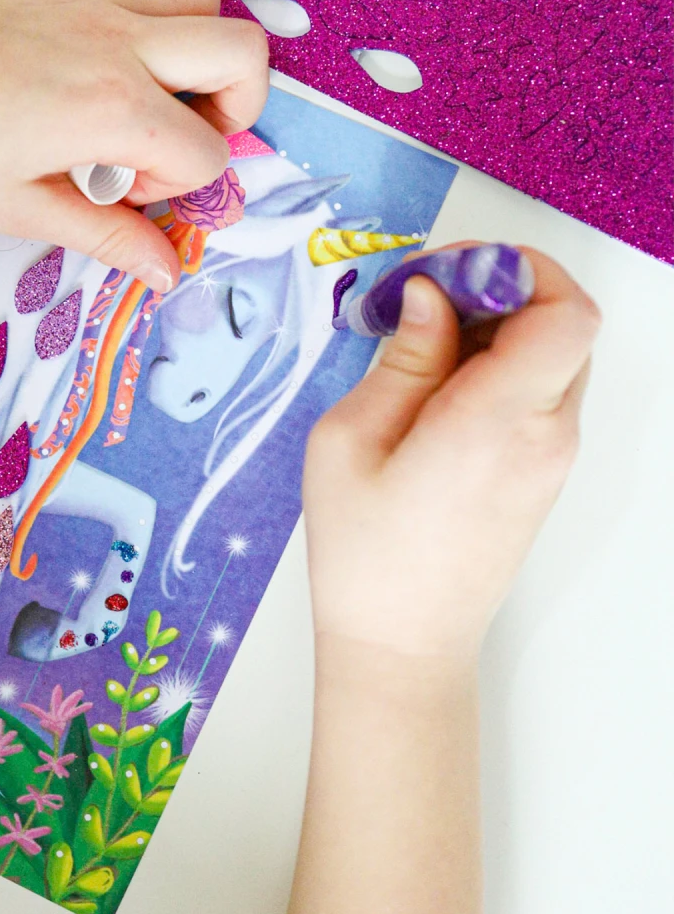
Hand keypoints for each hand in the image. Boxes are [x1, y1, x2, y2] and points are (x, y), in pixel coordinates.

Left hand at [0, 0, 269, 290]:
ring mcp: (94, 5)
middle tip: (181, 146)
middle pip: (242, 54)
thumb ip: (109, 237)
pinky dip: (157, 19)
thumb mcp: (25, 210)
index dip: (186, 190)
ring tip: (153, 103)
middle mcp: (117, 43)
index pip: (208, 152)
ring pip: (205, 2)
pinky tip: (112, 68)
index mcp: (110, 108)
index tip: (133, 201)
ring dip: (203, 56)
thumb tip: (166, 271)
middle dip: (237, 111)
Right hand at [303, 245, 599, 660]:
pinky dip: (500, 366)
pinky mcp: (542, 471)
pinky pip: (541, 391)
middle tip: (421, 300)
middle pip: (564, 323)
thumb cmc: (364, 551)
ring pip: (555, 354)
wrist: (401, 643)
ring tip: (420, 346)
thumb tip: (428, 295)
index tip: (446, 273)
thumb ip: (402, 358)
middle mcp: (544, 436)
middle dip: (498, 290)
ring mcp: (552, 457)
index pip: (564, 312)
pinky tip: (436, 386)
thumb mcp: (350, 439)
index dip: (517, 270)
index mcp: (495, 422)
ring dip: (498, 328)